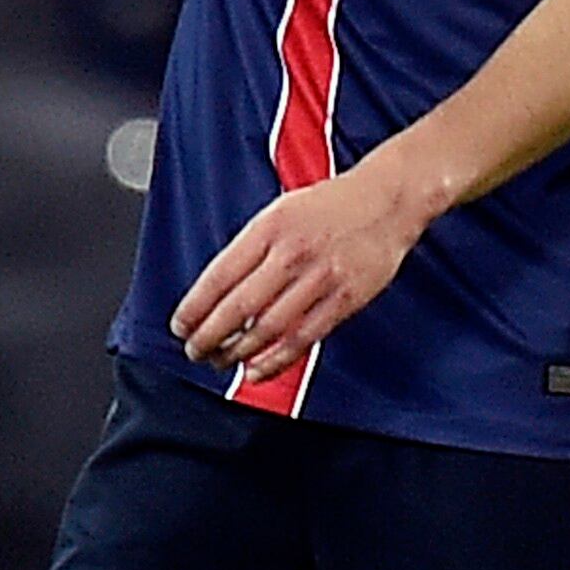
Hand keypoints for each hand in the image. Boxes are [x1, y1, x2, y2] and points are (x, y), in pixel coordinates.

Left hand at [171, 163, 434, 387]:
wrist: (388, 199)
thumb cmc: (332, 205)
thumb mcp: (281, 211)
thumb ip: (252, 248)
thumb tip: (219, 291)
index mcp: (270, 227)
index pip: (220, 276)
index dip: (195, 308)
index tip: (181, 327)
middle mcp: (293, 252)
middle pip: (239, 307)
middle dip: (209, 336)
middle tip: (195, 351)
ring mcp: (320, 277)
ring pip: (268, 328)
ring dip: (237, 352)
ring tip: (221, 362)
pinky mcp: (345, 298)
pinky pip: (304, 338)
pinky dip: (276, 360)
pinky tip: (257, 370)